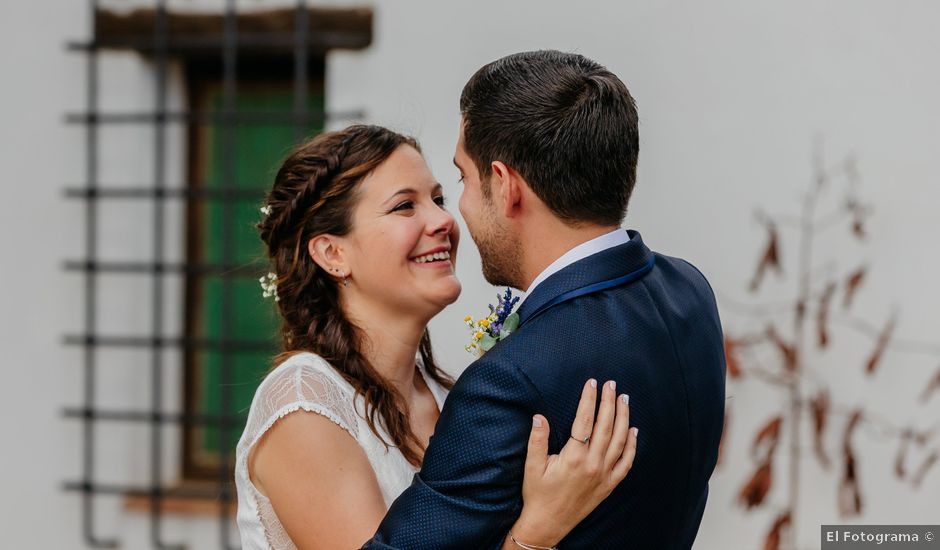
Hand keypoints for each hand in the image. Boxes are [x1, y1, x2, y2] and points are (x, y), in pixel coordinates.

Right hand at [511, 379, 637, 546]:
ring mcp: (604, 475)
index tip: (591, 383)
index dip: (589, 399)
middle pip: (606, 427)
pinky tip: (633, 431)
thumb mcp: (532, 466)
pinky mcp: (609, 485)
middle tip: (611, 384)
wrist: (547, 524)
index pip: (584, 421)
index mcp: (573, 458)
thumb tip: (539, 417)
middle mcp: (592, 465)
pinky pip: (626, 463)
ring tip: (624, 399)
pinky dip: (632, 446)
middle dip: (609, 403)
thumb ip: (537, 440)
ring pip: (619, 441)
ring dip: (623, 418)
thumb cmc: (537, 494)